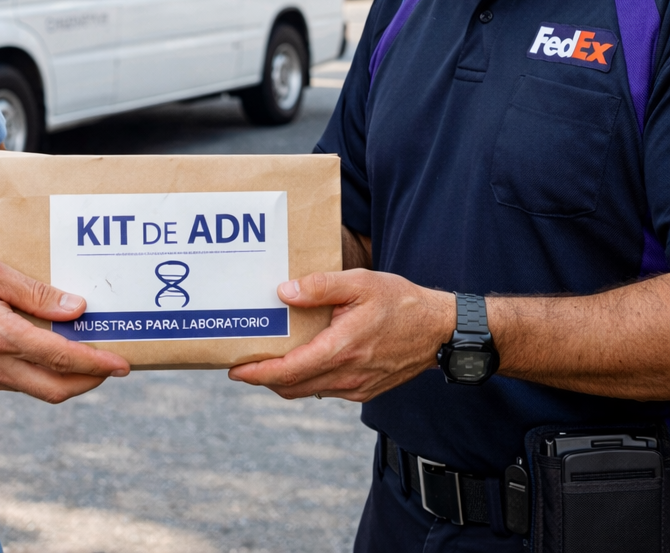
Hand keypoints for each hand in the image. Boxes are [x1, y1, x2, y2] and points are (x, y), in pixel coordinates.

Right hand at [0, 258, 129, 402]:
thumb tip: (76, 307)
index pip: (61, 357)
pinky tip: (54, 353)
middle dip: (92, 381)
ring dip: (70, 379)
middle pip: (57, 389)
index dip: (97, 363)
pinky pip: (23, 383)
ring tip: (91, 357)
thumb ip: (35, 292)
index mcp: (2, 336)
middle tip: (115, 365)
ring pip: (40, 390)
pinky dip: (46, 374)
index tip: (123, 363)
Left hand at [228, 269, 453, 401]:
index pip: (288, 371)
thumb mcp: (360, 283)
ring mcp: (356, 387)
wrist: (440, 331)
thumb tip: (284, 292)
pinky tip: (299, 359)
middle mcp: (346, 375)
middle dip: (262, 378)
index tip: (234, 370)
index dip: (257, 373)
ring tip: (264, 360)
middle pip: (291, 387)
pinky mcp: (364, 389)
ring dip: (283, 380)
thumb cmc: (400, 302)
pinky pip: (324, 389)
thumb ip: (320, 286)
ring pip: (307, 391)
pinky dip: (305, 380)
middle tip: (241, 363)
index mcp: (341, 349)